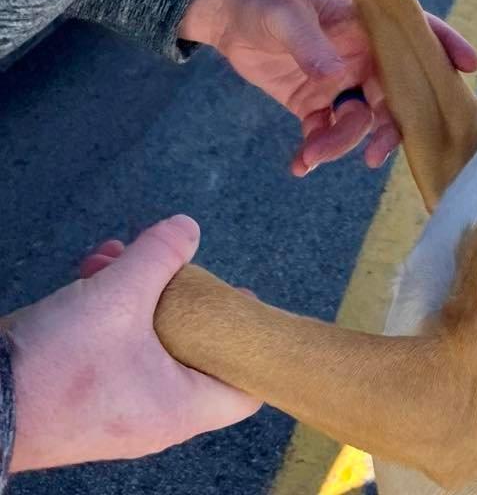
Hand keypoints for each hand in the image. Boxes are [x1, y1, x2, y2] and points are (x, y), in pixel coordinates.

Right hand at [6, 216, 257, 471]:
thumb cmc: (56, 365)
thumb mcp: (118, 295)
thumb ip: (161, 254)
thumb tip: (189, 228)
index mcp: (179, 406)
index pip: (245, 389)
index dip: (252, 341)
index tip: (245, 299)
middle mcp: (156, 416)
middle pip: (197, 351)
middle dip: (184, 295)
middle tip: (176, 264)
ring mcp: (121, 409)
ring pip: (151, 341)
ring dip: (139, 292)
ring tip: (118, 255)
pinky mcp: (90, 396)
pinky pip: (119, 348)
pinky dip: (112, 310)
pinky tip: (95, 272)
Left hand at [180, 0, 476, 174]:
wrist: (227, 18)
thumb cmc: (264, 3)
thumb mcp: (287, 18)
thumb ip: (312, 46)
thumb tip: (336, 77)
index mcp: (367, 25)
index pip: (417, 33)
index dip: (445, 46)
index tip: (467, 66)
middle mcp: (363, 56)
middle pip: (395, 93)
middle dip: (389, 127)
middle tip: (372, 155)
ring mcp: (342, 82)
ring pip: (362, 121)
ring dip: (342, 144)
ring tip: (310, 156)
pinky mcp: (316, 104)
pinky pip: (327, 134)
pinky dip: (316, 152)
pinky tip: (300, 164)